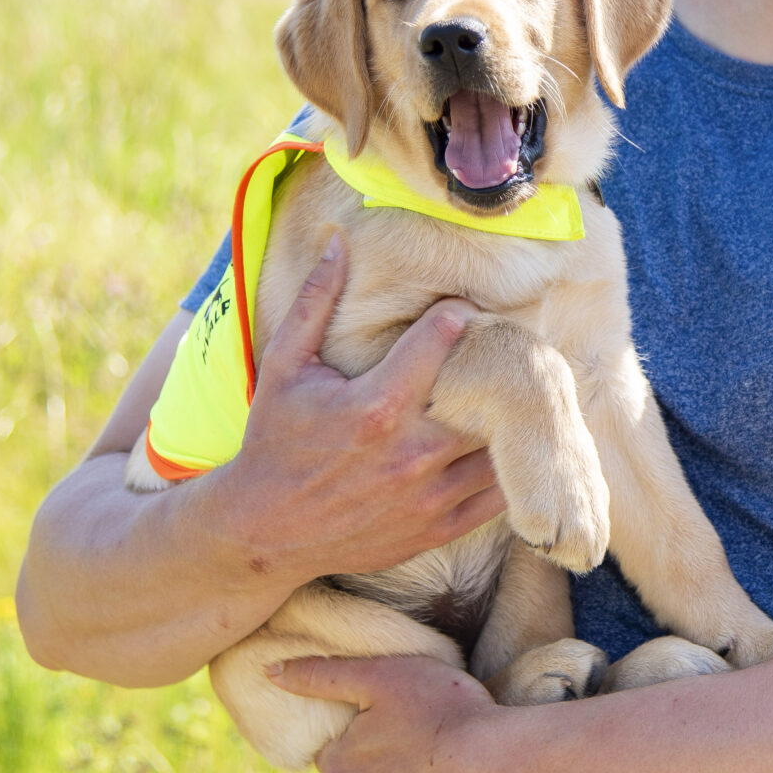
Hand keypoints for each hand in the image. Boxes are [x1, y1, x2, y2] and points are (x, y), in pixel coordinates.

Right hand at [203, 234, 507, 580]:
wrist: (263, 531)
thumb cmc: (273, 442)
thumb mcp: (283, 366)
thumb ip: (315, 302)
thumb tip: (338, 240)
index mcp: (376, 405)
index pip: (441, 338)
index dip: (455, 314)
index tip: (459, 308)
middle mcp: (411, 452)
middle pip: (486, 393)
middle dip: (495, 364)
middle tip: (500, 348)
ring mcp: (429, 495)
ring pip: (501, 445)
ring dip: (509, 418)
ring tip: (508, 396)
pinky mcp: (438, 527)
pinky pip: (498, 493)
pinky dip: (507, 466)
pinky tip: (502, 445)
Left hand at [276, 655, 528, 772]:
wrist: (509, 771)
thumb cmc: (445, 715)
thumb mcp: (380, 675)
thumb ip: (321, 674)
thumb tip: (269, 672)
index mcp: (340, 771)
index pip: (340, 747)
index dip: (369, 727)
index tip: (400, 713)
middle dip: (390, 759)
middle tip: (429, 731)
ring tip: (454, 757)